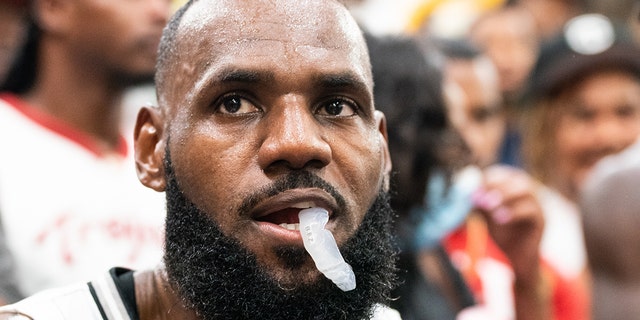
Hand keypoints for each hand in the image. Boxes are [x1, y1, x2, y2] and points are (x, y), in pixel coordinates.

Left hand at [472, 165, 543, 282]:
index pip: (502, 173)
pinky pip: (532, 210)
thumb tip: (469, 191)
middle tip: (481, 198)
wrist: (516, 256)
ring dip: (506, 196)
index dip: (486, 179)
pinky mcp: (542, 219)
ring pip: (526, 190)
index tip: (473, 189)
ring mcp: (538, 203)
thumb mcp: (486, 214)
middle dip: (496, 186)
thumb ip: (479, 202)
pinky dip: (514, 212)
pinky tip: (500, 219)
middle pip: (516, 178)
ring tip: (489, 207)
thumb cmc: (501, 231)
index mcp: (513, 186)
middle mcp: (528, 191)